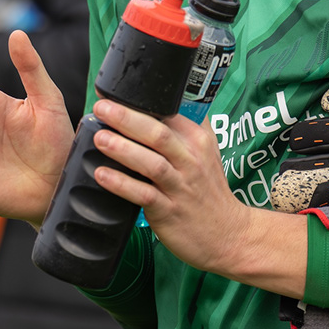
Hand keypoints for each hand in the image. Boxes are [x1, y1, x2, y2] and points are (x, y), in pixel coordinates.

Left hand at [90, 99, 307, 296]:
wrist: (229, 235)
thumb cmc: (209, 192)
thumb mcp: (207, 153)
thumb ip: (186, 130)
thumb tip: (162, 105)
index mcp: (198, 140)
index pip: (169, 114)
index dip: (140, 103)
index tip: (114, 94)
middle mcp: (191, 160)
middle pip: (158, 133)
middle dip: (127, 118)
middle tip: (102, 107)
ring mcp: (181, 186)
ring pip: (151, 163)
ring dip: (123, 149)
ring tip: (99, 138)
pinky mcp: (170, 211)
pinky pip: (144, 195)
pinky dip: (122, 185)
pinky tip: (103, 175)